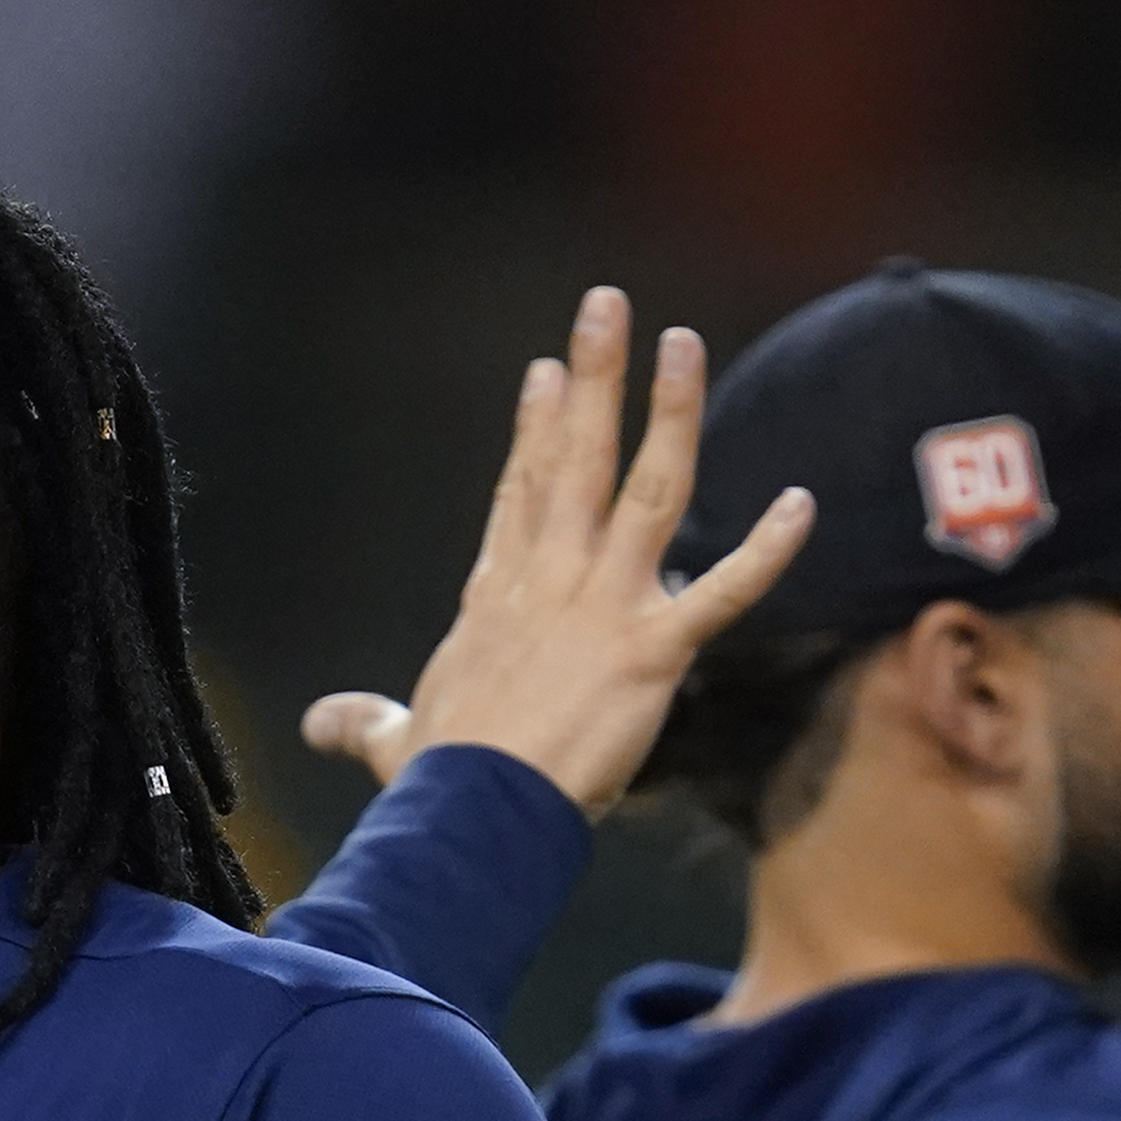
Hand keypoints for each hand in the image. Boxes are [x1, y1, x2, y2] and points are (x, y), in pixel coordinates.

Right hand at [300, 290, 820, 815]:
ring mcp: (603, 608)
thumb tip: (319, 722)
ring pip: (646, 491)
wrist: (472, 816)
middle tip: (606, 304)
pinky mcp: (651, 652)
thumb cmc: (435, 783)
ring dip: (668, 413)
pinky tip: (801, 504)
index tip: (547, 371)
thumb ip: (364, 720)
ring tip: (682, 343)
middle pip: (576, 458)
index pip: (521, 493)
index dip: (536, 430)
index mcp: (498, 597)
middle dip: (594, 376)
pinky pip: (721, 594)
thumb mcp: (394, 740)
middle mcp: (551, 581)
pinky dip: (765, 551)